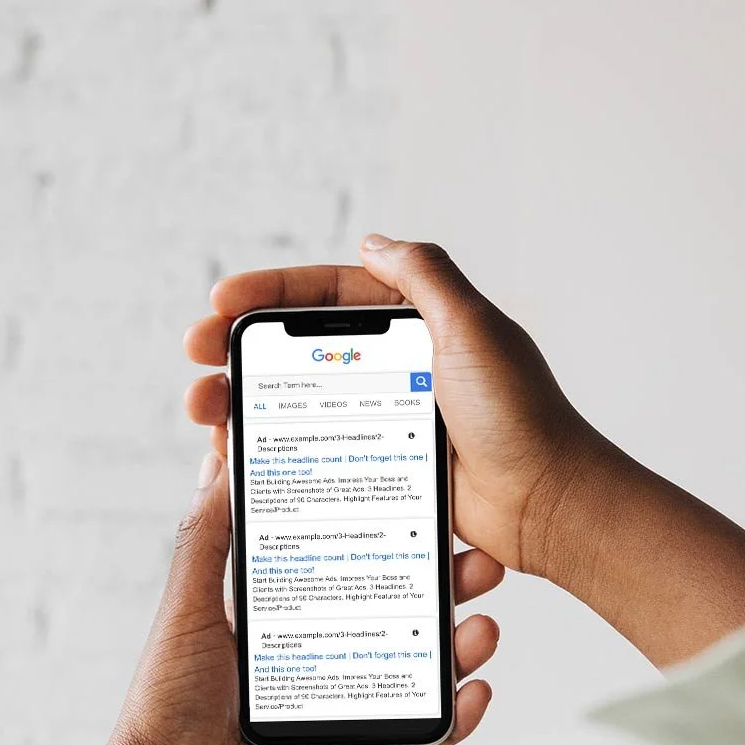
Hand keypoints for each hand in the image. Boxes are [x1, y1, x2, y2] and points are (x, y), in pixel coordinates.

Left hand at [68, 450, 501, 744]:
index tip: (434, 508)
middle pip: (391, 614)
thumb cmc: (165, 701)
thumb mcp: (187, 606)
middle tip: (482, 566)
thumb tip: (219, 459)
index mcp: (276, 616)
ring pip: (409, 675)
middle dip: (444, 591)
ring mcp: (329, 710)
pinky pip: (405, 741)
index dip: (393, 538)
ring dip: (456, 652)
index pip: (346, 565)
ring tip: (485, 629)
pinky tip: (476, 695)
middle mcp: (309, 658)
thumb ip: (207, 538)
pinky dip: (446, 724)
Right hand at [184, 239, 595, 576]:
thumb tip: (373, 242)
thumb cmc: (521, 416)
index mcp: (419, 324)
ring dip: (246, 399)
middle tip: (196, 357)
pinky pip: (316, 450)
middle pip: (301, 349)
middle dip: (240, 348)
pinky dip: (274, 446)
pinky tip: (240, 452)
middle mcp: (399, 366)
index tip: (221, 300)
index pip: (330, 296)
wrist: (548, 502)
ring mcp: (388, 418)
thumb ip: (425, 277)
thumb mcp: (472, 329)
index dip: (271, 293)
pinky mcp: (385, 466)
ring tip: (205, 409)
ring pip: (299, 400)